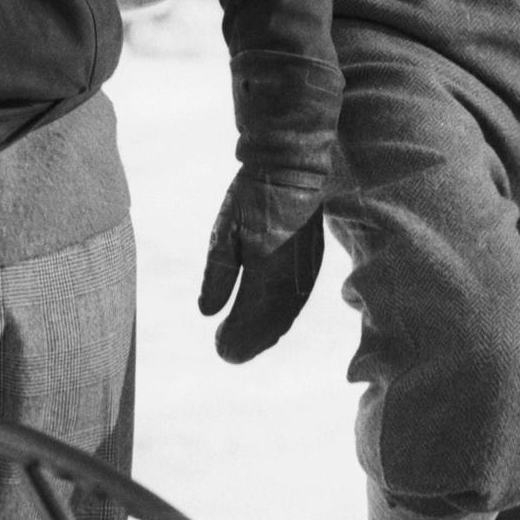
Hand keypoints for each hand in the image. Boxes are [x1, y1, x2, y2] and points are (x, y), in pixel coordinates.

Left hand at [198, 164, 329, 362]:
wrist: (294, 169)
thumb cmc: (253, 198)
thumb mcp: (224, 233)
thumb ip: (217, 276)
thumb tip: (207, 313)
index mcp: (266, 273)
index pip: (249, 321)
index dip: (234, 340)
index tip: (218, 348)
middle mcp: (291, 281)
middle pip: (269, 328)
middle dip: (248, 344)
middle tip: (225, 351)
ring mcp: (305, 275)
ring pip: (285, 319)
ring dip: (265, 336)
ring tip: (244, 343)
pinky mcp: (312, 267)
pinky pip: (295, 305)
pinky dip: (279, 320)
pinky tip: (267, 323)